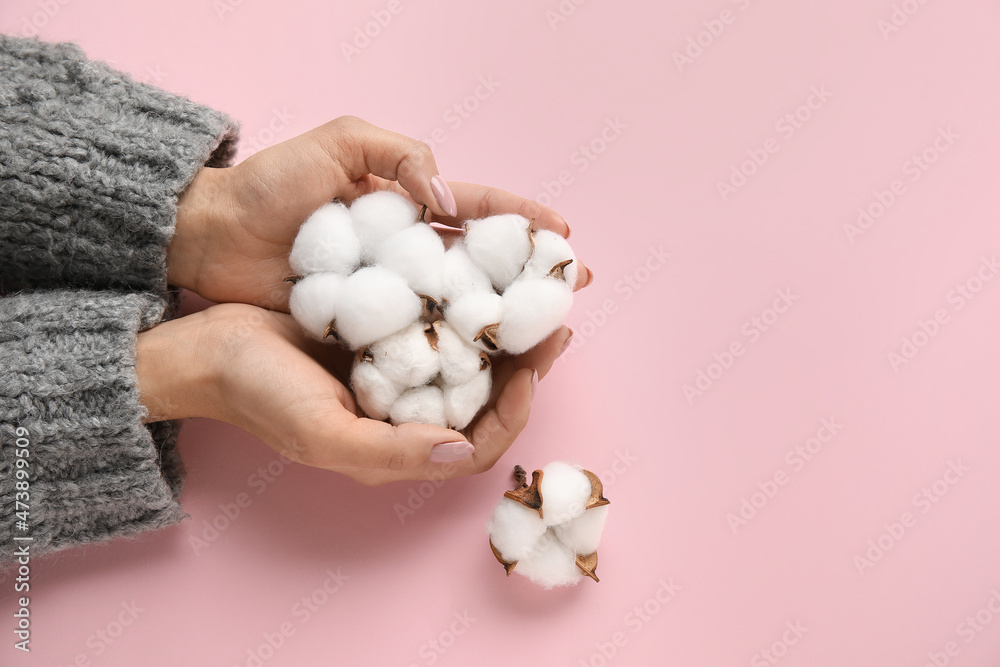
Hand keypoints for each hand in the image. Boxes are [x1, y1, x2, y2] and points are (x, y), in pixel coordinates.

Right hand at [135, 302, 572, 484]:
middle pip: (482, 400)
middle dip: (523, 365)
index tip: (533, 371)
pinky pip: (435, 327)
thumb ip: (392, 450)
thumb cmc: (259, 395)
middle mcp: (403, 416)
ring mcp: (393, 376)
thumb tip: (463, 449)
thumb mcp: (321, 431)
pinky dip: (462, 310)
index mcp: (396, 448)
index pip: (477, 446)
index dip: (514, 415)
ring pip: (465, 361)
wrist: (206, 349)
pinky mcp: (380, 338)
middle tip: (555, 323)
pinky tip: (478, 280)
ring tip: (529, 299)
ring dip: (500, 333)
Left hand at [167, 116, 590, 310]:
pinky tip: (481, 362)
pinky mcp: (365, 328)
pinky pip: (417, 339)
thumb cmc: (271, 185)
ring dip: (500, 320)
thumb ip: (401, 155)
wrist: (211, 238)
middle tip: (570, 293)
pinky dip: (450, 349)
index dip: (524, 221)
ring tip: (540, 334)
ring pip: (457, 307)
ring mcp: (389, 293)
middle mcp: (407, 252)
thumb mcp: (339, 143)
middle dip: (529, 277)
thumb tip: (448, 204)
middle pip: (481, 265)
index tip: (565, 236)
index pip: (479, 211)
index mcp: (408, 202)